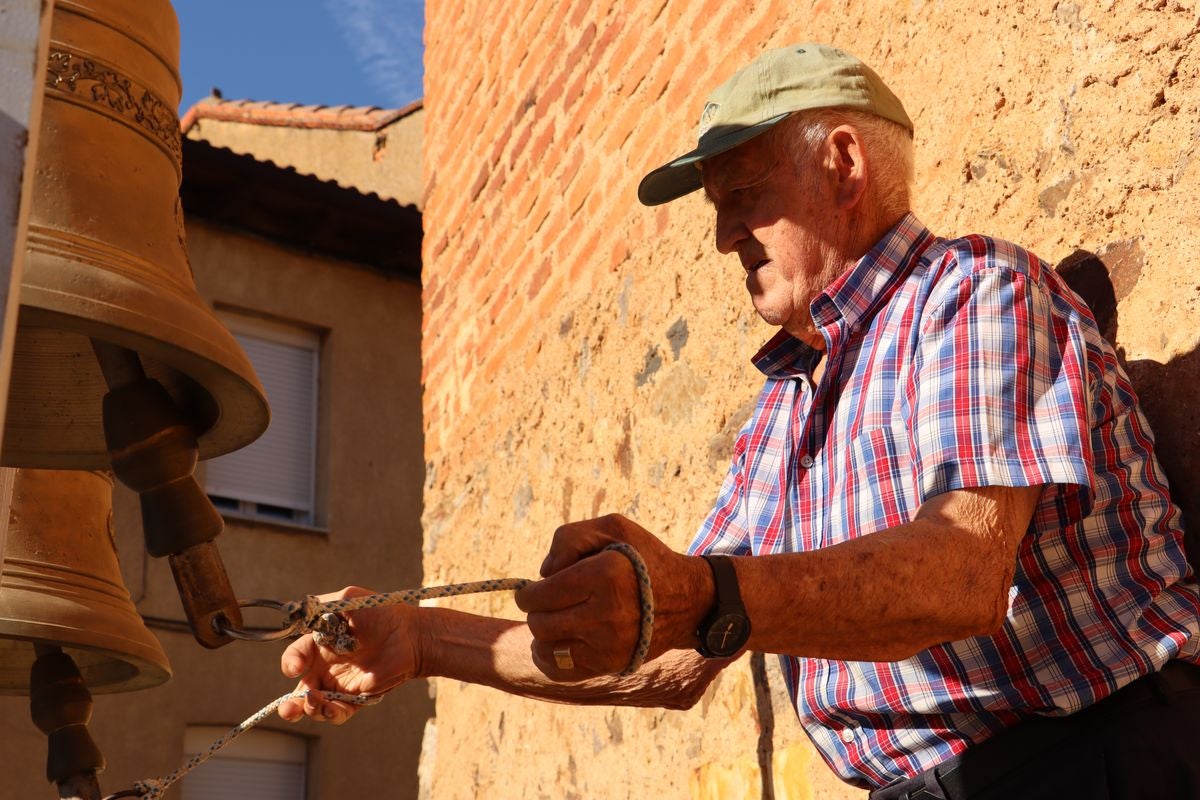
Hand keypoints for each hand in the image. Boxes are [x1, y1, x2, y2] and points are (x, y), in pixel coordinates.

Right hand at [277, 586, 419, 724]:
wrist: (411, 634)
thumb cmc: (381, 612)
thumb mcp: (348, 600)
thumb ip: (321, 606)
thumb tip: (295, 614)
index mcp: (320, 645)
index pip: (296, 657)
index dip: (291, 663)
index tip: (295, 668)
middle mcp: (326, 667)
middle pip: (300, 690)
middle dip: (290, 703)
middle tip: (287, 709)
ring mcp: (341, 685)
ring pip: (315, 705)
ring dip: (310, 710)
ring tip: (315, 702)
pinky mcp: (357, 698)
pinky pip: (339, 712)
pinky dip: (332, 715)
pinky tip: (332, 709)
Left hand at [515, 514, 711, 679]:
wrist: (688, 601)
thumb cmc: (644, 558)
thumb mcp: (614, 528)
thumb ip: (570, 537)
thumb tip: (544, 573)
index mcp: (605, 575)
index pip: (543, 594)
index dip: (528, 593)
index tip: (531, 591)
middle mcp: (607, 613)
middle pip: (540, 622)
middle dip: (535, 611)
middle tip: (547, 603)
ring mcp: (609, 645)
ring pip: (546, 646)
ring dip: (543, 633)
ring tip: (556, 619)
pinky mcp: (611, 665)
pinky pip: (560, 670)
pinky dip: (549, 657)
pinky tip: (557, 642)